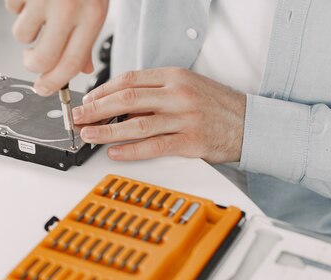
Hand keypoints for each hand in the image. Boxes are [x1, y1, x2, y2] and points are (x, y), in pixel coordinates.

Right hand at [5, 0, 108, 95]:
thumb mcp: (96, 6)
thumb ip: (88, 38)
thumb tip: (83, 69)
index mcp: (92, 16)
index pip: (71, 63)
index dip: (55, 82)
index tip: (44, 89)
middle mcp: (68, 8)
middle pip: (42, 59)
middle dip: (33, 66)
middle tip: (32, 60)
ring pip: (22, 36)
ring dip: (26, 33)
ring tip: (38, 17)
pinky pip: (12, 10)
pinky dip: (18, 9)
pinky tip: (32, 0)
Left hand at [73, 67, 246, 162]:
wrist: (251, 124)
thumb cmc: (220, 107)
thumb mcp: (189, 87)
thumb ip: (159, 92)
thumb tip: (124, 103)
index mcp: (175, 77)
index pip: (130, 79)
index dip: (103, 90)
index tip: (89, 100)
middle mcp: (179, 94)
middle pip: (127, 98)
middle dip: (97, 108)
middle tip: (78, 117)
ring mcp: (185, 118)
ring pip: (136, 123)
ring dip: (107, 130)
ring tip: (89, 136)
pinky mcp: (191, 141)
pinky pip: (154, 146)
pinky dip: (131, 150)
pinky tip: (115, 152)